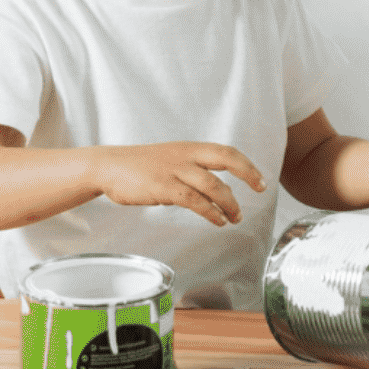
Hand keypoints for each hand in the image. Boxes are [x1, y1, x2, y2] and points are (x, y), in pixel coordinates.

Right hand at [97, 143, 265, 224]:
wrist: (108, 166)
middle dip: (248, 173)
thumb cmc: (138, 166)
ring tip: (236, 217)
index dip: (246, 165)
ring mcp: (174, 170)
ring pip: (213, 185)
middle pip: (226, 159)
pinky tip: (218, 220)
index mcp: (189, 148)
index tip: (259, 179)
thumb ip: (190, 169)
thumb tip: (210, 189)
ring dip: (229, 203)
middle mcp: (185, 155)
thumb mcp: (169, 159)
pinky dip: (210, 212)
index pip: (226, 151)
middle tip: (260, 189)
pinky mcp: (163, 187)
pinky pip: (194, 200)